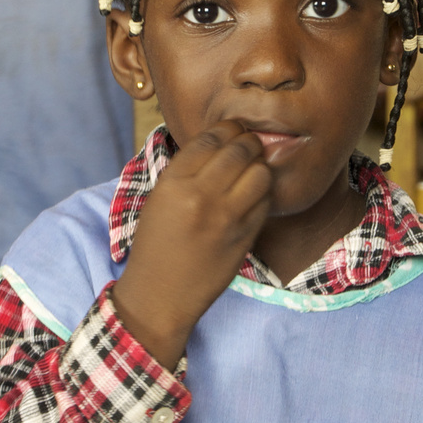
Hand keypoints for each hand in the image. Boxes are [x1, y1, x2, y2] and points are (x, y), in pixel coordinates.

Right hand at [110, 121, 272, 369]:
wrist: (160, 294)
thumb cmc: (157, 244)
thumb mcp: (160, 199)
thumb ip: (188, 170)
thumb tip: (222, 142)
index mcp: (174, 183)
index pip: (211, 138)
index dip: (228, 128)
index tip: (233, 129)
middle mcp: (201, 196)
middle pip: (240, 150)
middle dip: (250, 142)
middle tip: (250, 144)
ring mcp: (226, 218)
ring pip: (261, 173)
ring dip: (261, 166)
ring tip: (254, 169)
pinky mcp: (244, 237)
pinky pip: (265, 202)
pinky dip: (264, 193)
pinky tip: (255, 195)